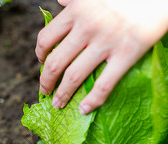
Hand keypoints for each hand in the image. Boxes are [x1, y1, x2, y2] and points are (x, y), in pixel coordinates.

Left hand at [36, 0, 167, 113]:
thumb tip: (59, 1)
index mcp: (76, 11)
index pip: (46, 39)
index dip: (40, 55)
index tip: (41, 63)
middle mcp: (86, 28)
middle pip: (55, 62)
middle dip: (46, 81)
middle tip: (45, 90)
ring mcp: (106, 42)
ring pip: (73, 76)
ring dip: (62, 94)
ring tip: (58, 103)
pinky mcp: (127, 54)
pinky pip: (104, 84)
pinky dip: (91, 101)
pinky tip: (84, 110)